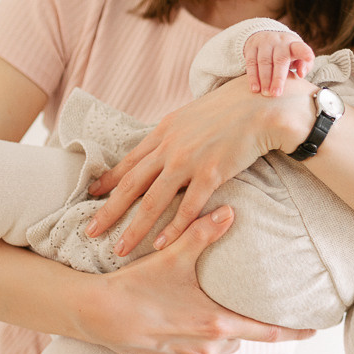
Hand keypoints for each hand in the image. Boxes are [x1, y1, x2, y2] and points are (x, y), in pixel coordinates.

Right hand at [81, 206, 314, 353]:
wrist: (96, 314)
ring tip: (207, 313)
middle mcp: (207, 347)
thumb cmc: (136, 284)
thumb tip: (229, 211)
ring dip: (217, 334)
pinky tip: (181, 327)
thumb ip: (203, 233)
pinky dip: (193, 346)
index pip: (268, 331)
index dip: (293, 331)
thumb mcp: (173, 255)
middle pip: (240, 337)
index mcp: (216, 323)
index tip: (314, 330)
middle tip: (244, 306)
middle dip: (242, 323)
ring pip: (217, 349)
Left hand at [86, 76, 311, 255]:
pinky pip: (187, 207)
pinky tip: (161, 245)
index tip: (91, 195)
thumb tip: (164, 146)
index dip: (108, 180)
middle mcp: (170, 146)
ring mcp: (189, 160)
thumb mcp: (192, 115)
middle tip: (90, 231)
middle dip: (108, 211)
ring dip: (134, 228)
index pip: (128, 161)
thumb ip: (175, 133)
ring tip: (120, 249)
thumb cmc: (232, 109)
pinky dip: (173, 228)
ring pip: (153, 201)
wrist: (262, 104)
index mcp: (163, 131)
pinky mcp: (211, 172)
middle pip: (131, 184)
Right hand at [244, 30, 314, 96]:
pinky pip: (251, 63)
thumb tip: (301, 74)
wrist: (265, 35)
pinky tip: (255, 88)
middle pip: (279, 60)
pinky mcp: (251, 47)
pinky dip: (253, 77)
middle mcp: (279, 42)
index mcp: (293, 44)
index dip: (305, 52)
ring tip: (266, 93)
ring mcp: (264, 43)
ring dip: (264, 79)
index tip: (309, 58)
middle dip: (278, 78)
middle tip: (276, 94)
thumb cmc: (286, 52)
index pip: (300, 47)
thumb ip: (304, 65)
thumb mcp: (298, 56)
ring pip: (264, 61)